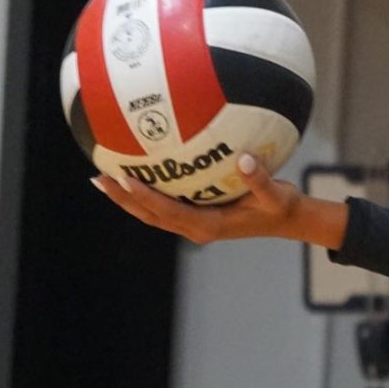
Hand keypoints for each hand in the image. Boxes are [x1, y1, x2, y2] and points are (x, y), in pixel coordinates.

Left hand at [91, 152, 346, 248]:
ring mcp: (195, 223)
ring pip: (152, 213)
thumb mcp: (276, 195)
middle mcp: (196, 228)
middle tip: (99, 178)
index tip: (125, 178)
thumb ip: (260, 179)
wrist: (289, 219)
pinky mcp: (197, 216)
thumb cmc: (282, 206)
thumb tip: (243, 159)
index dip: (145, 196)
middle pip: (150, 215)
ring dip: (127, 198)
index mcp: (209, 226)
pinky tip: (136, 174)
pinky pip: (164, 205)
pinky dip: (145, 193)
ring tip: (103, 178)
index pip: (168, 211)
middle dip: (123, 198)